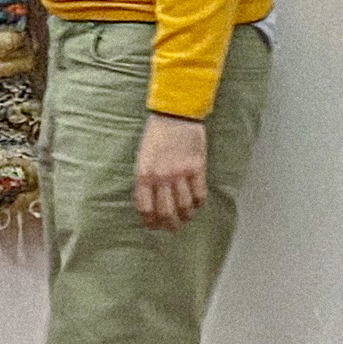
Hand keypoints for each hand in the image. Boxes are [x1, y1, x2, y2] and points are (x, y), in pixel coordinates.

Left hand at [133, 114, 207, 230]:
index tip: (152, 226)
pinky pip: (200, 194)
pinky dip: (198, 203)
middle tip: (171, 228)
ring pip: (185, 206)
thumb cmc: (155, 135)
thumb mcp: (142, 156)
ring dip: (185, 216)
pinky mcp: (197, 169)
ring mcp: (180, 174)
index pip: (144, 206)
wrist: (174, 115)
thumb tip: (149, 199)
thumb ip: (146, 178)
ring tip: (184, 218)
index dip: (149, 220)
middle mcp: (161, 177)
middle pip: (166, 211)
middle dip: (168, 224)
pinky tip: (196, 204)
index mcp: (143, 173)